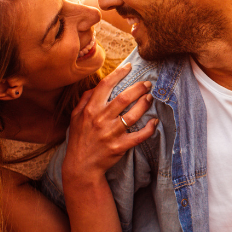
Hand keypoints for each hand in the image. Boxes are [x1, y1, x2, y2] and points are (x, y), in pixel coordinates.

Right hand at [62, 64, 157, 179]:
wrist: (81, 165)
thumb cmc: (80, 138)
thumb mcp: (76, 117)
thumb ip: (85, 100)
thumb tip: (97, 86)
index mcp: (90, 110)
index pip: (105, 86)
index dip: (118, 73)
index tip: (129, 66)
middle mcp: (100, 119)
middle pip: (123, 98)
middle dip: (139, 88)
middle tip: (148, 83)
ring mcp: (111, 133)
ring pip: (133, 115)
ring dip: (144, 104)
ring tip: (150, 98)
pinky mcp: (119, 146)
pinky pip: (139, 136)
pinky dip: (149, 129)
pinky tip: (155, 121)